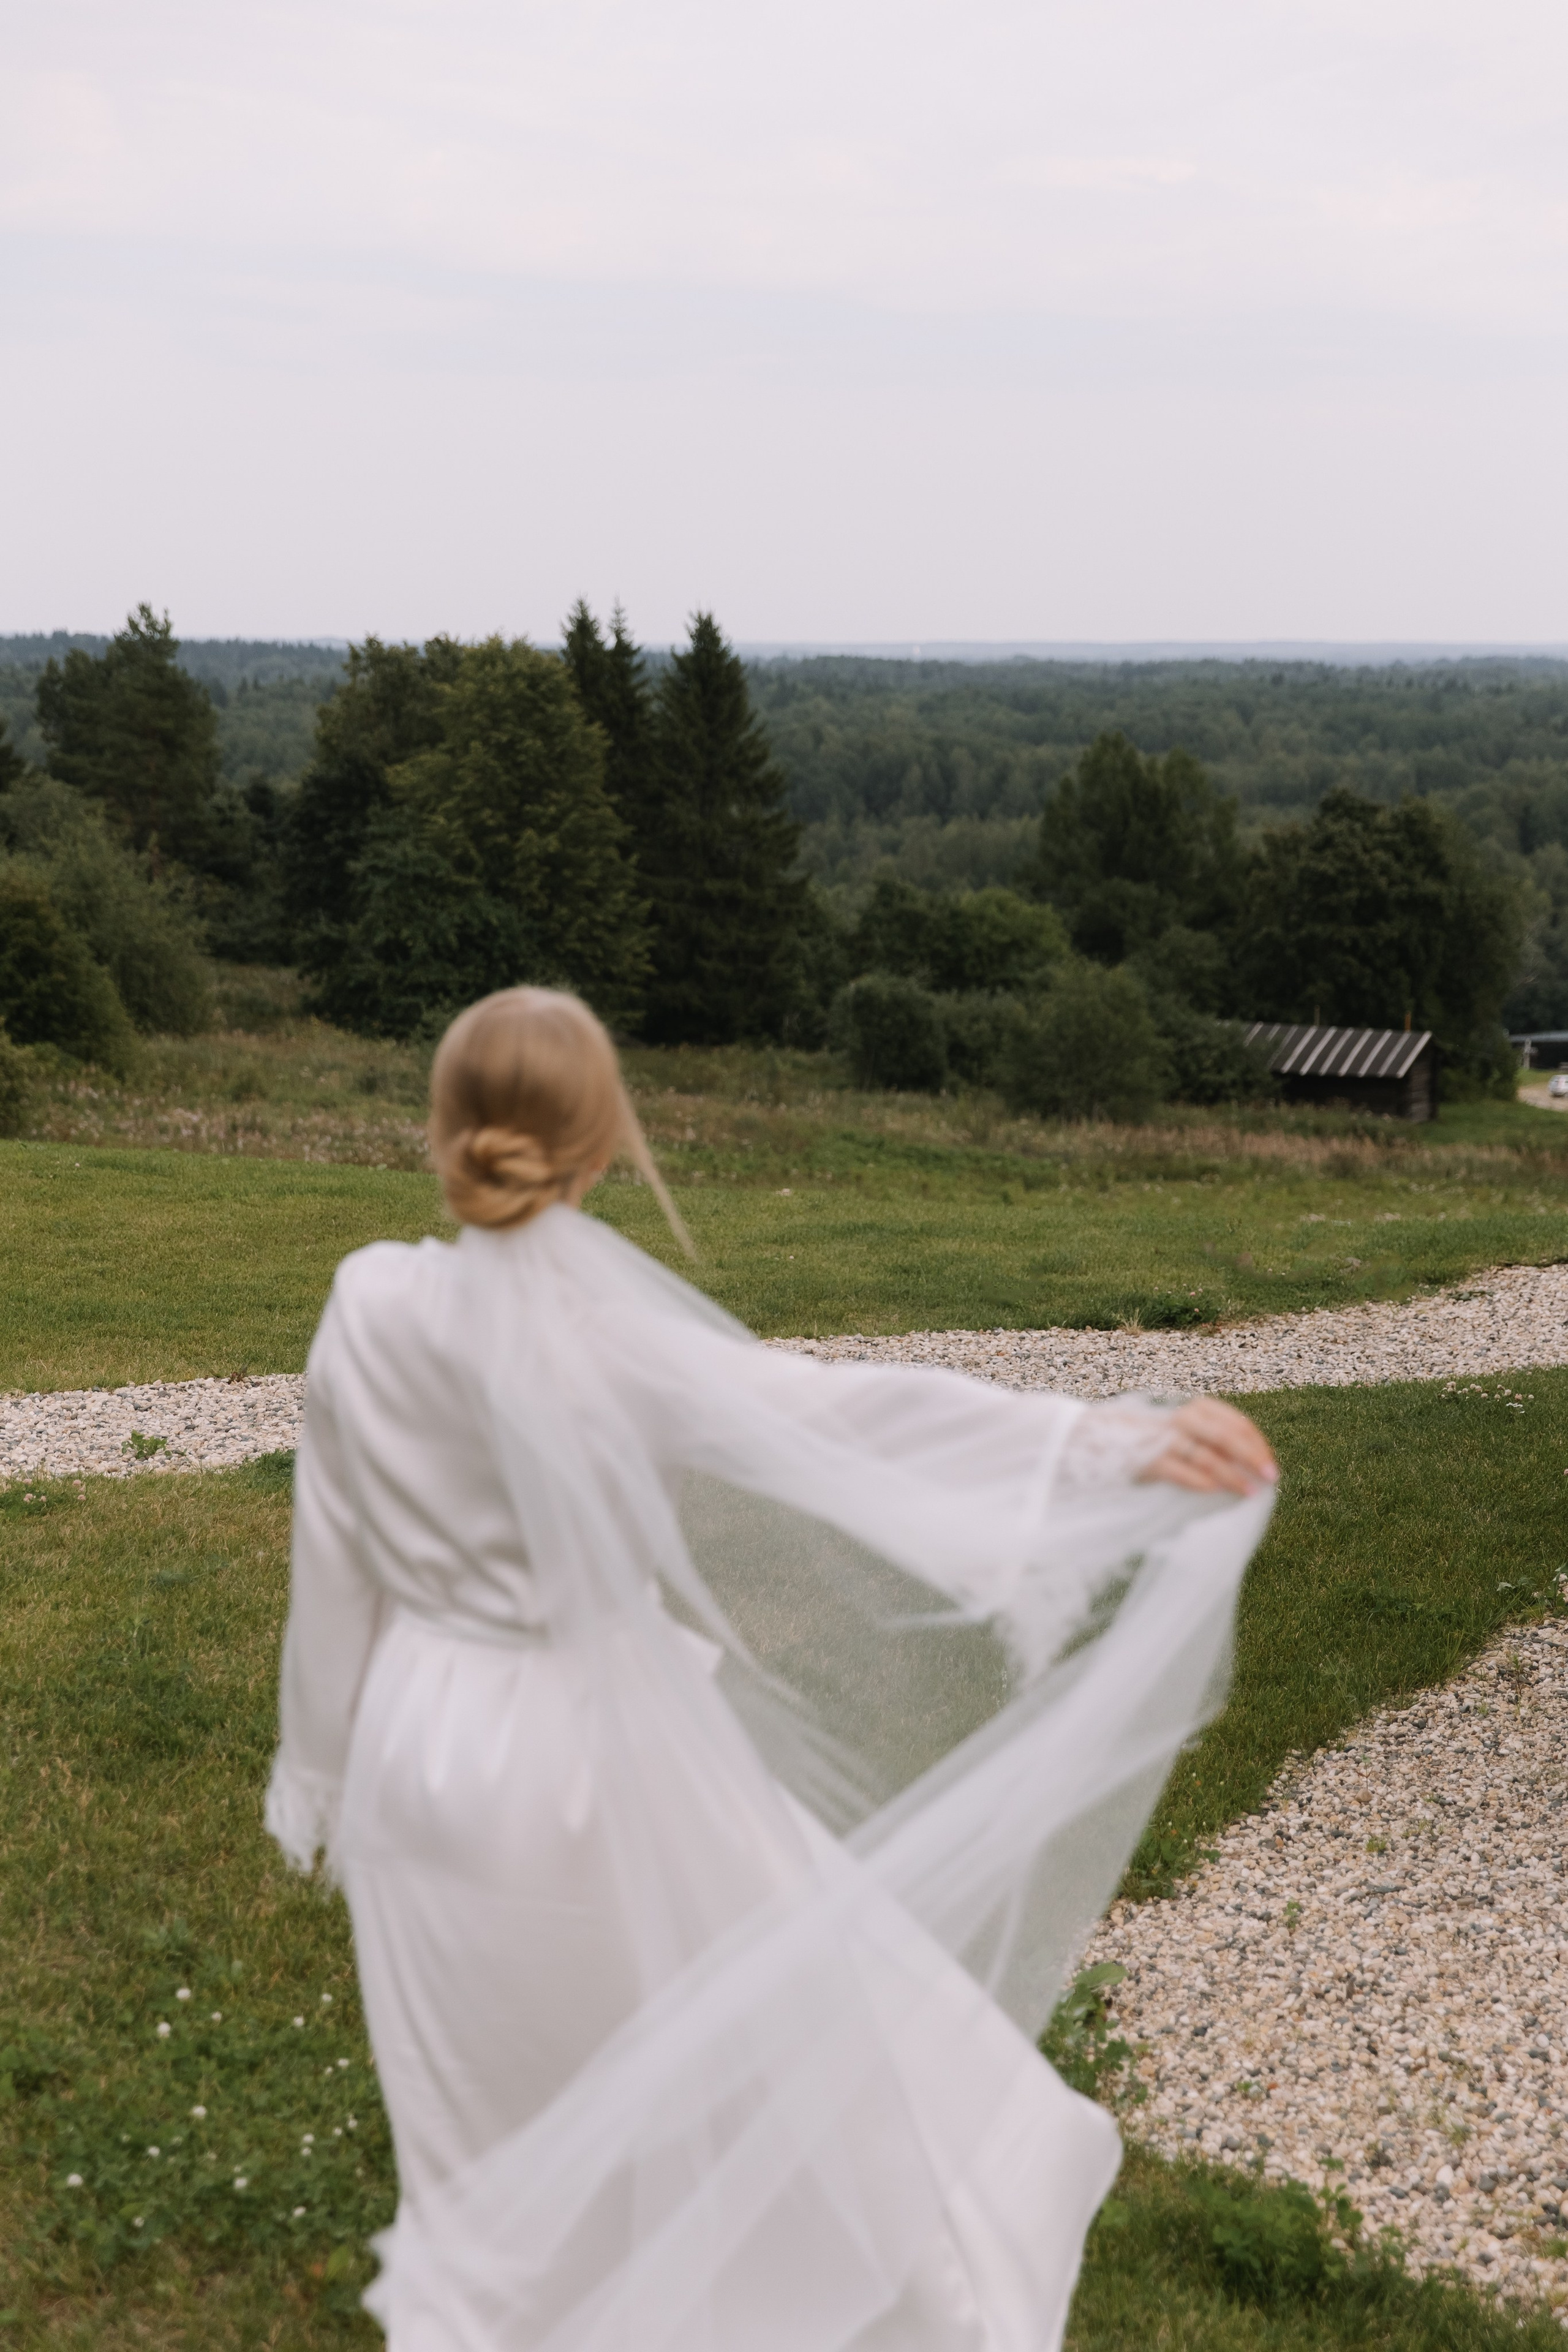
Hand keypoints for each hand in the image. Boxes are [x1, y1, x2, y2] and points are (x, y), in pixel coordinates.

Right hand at [1140, 1398, 1277, 1497]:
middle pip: (1223, 1435)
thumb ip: (1219, 1442)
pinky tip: (1213, 1491)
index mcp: (1199, 1409)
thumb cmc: (1166, 1441)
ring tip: (1248, 1491)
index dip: (1258, 1444)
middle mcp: (1183, 1419)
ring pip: (1203, 1454)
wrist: (1116, 1440)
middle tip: (1270, 1477)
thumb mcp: (1195, 1433)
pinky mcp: (1148, 1459)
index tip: (1271, 1465)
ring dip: (1230, 1474)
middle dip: (1251, 1457)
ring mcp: (1164, 1438)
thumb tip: (1257, 1465)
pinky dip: (1196, 1480)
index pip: (1237, 1423)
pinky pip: (1176, 1470)